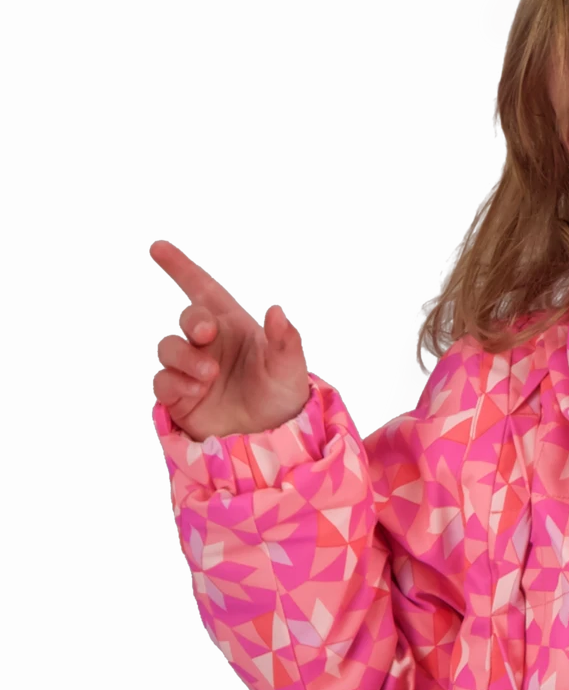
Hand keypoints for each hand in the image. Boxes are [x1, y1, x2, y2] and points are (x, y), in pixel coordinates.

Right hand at [149, 241, 310, 437]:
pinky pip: (163, 382)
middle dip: (194, 322)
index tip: (158, 248)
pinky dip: (176, 383)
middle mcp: (209, 345)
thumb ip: (285, 341)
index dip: (181, 269)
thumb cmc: (282, 399)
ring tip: (209, 374)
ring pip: (169, 348)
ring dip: (185, 357)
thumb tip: (277, 312)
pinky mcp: (180, 398)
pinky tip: (196, 390)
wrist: (272, 440)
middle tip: (207, 334)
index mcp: (233, 328)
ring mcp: (192, 370)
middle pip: (188, 319)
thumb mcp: (290, 369)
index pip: (203, 291)